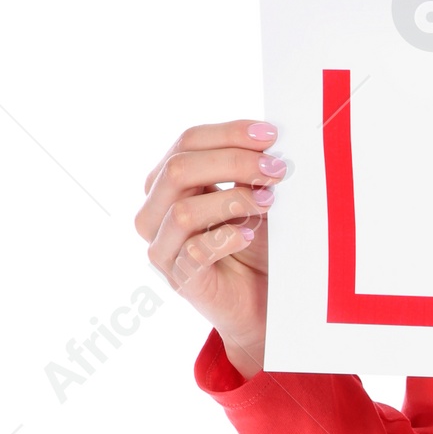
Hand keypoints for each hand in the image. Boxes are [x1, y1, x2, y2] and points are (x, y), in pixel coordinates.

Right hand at [136, 119, 282, 378]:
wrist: (262, 300)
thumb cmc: (255, 244)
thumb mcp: (253, 197)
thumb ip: (250, 170)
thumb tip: (268, 143)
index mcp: (169, 182)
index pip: (187, 142)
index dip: (228, 133)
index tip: (270, 135)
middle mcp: (156, 211)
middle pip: (179, 170)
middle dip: (233, 162)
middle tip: (277, 169)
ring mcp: (162, 247)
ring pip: (182, 211)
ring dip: (233, 200)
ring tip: (269, 202)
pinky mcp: (178, 279)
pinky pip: (193, 251)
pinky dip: (225, 238)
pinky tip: (248, 234)